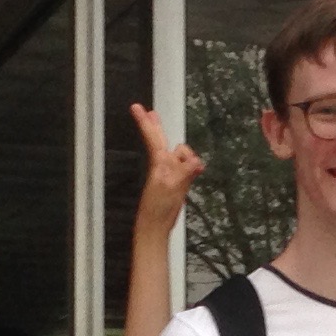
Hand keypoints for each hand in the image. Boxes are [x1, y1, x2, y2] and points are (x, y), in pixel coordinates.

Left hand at [130, 103, 201, 232]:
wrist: (155, 228)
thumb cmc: (158, 210)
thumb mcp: (172, 189)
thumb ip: (185, 173)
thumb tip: (198, 162)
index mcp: (159, 165)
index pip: (153, 139)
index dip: (146, 123)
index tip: (137, 107)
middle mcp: (163, 166)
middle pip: (160, 141)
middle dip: (156, 127)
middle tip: (150, 112)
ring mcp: (171, 174)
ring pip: (181, 154)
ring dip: (187, 155)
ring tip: (195, 168)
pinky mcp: (178, 183)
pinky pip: (187, 168)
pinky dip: (193, 166)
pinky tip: (199, 169)